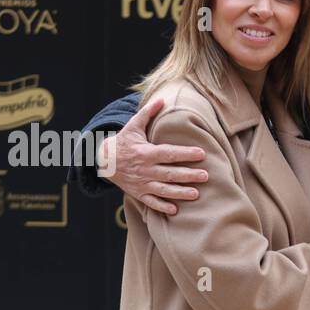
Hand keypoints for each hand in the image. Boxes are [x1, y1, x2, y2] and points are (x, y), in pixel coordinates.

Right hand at [98, 96, 208, 214]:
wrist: (103, 161)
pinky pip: (151, 202)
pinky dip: (161, 207)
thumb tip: (161, 99)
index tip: (201, 153)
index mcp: (146, 152)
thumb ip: (147, 113)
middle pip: (170, 173)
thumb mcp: (133, 126)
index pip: (169, 153)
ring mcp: (142, 183)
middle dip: (188, 175)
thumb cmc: (123, 142)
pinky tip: (175, 210)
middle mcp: (145, 169)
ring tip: (196, 194)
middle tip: (206, 176)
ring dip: (179, 193)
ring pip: (163, 190)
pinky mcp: (139, 193)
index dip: (185, 154)